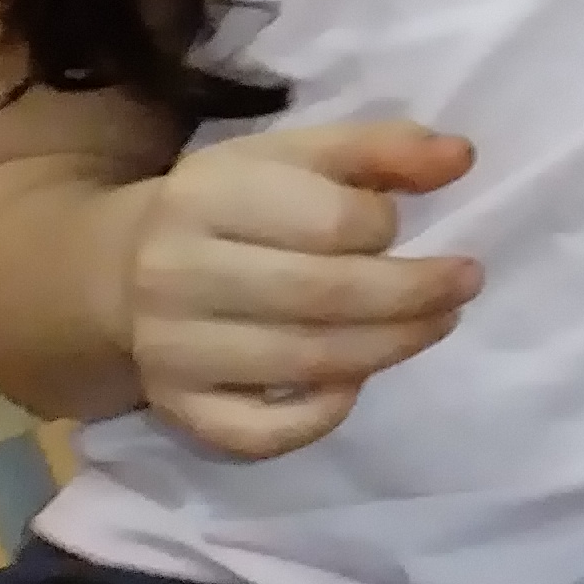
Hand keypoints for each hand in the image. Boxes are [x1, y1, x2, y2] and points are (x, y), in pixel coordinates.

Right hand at [115, 121, 482, 460]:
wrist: (118, 271)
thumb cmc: (233, 205)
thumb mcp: (296, 156)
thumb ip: (381, 150)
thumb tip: (461, 158)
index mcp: (206, 196)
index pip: (326, 220)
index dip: (384, 223)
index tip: (403, 222)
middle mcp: (177, 276)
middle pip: (323, 296)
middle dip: (413, 294)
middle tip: (465, 283)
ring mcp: (172, 351)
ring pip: (304, 363)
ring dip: (390, 348)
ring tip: (437, 323)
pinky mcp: (175, 409)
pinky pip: (256, 433)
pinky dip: (316, 419)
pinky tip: (353, 386)